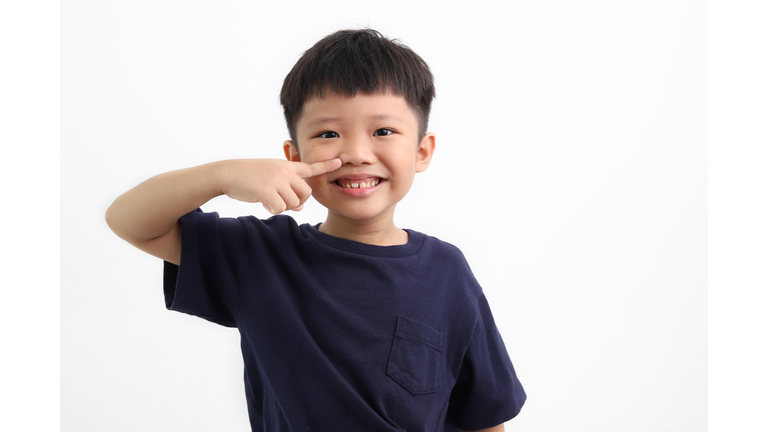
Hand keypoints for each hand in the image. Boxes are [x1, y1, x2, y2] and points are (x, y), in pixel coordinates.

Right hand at [219, 158, 341, 213]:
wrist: (227, 173)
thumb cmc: (249, 177)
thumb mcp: (270, 178)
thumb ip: (287, 190)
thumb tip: (299, 208)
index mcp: (286, 166)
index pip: (310, 167)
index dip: (326, 166)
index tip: (340, 162)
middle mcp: (285, 171)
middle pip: (306, 193)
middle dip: (298, 202)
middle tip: (284, 202)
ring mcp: (277, 180)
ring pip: (294, 203)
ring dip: (284, 207)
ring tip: (270, 201)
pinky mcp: (268, 190)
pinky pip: (281, 208)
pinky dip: (274, 210)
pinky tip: (264, 204)